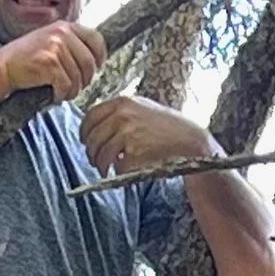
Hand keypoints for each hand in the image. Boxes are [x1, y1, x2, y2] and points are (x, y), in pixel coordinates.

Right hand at [0, 21, 105, 102]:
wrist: (4, 67)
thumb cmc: (29, 60)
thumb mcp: (51, 42)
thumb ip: (72, 46)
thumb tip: (97, 61)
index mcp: (65, 26)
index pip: (97, 40)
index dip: (99, 58)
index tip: (92, 70)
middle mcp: (62, 33)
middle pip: (90, 64)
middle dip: (84, 81)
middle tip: (72, 87)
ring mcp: (56, 46)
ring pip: (79, 78)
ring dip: (71, 91)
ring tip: (59, 90)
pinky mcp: (50, 62)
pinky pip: (67, 86)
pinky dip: (61, 95)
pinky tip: (53, 93)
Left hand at [79, 94, 214, 176]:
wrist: (189, 139)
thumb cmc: (168, 126)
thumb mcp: (143, 108)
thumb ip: (121, 112)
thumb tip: (99, 127)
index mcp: (122, 102)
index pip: (91, 116)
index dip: (85, 132)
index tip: (85, 142)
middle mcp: (122, 115)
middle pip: (93, 138)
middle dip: (92, 153)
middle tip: (95, 161)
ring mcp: (128, 134)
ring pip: (102, 154)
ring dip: (101, 166)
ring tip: (105, 171)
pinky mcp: (135, 152)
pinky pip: (118, 167)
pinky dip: (118, 173)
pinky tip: (122, 172)